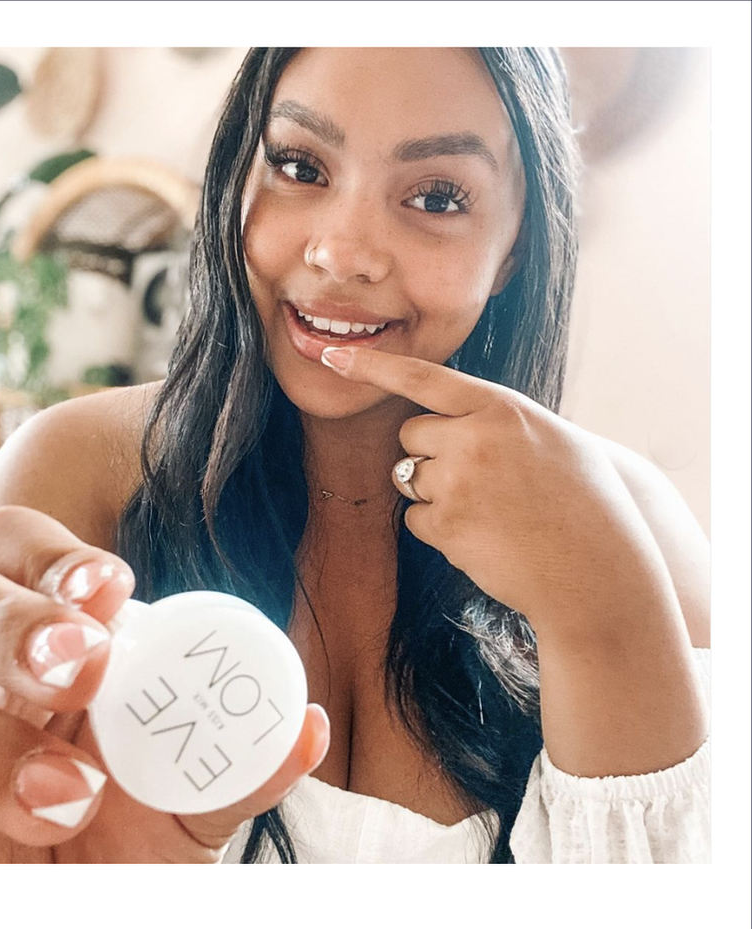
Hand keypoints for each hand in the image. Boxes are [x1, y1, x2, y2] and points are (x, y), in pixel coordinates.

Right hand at [0, 505, 329, 862]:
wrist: (65, 924)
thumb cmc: (123, 852)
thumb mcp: (185, 813)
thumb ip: (237, 771)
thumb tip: (306, 728)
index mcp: (34, 641)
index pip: (13, 549)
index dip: (53, 556)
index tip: (114, 587)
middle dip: (10, 622)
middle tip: (83, 667)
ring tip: (66, 797)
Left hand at [321, 346, 667, 633]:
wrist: (596, 571)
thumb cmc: (585, 505)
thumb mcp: (555, 440)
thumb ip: (500, 421)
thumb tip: (454, 419)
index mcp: (501, 408)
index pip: (422, 377)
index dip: (373, 365)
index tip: (333, 356)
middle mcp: (474, 437)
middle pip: (411, 435)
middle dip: (429, 454)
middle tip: (478, 480)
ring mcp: (457, 482)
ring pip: (410, 479)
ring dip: (437, 494)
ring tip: (491, 512)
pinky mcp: (447, 525)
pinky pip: (416, 520)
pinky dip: (440, 530)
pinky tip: (483, 537)